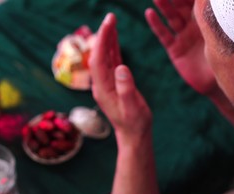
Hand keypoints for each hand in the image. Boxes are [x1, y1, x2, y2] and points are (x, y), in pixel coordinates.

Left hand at [89, 13, 152, 145]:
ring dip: (107, 39)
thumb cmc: (135, 124)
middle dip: (103, 35)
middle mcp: (101, 84)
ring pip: (105, 57)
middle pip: (99, 55)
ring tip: (112, 22)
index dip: (101, 41)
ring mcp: (107, 84)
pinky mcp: (115, 83)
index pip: (98, 60)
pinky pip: (112, 62)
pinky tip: (115, 38)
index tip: (107, 25)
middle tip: (110, 17)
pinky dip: (113, 49)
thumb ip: (126, 89)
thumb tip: (121, 68)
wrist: (134, 136)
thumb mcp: (132, 108)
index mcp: (102, 89)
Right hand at [146, 0, 215, 92]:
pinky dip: (156, 24)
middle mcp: (194, 25)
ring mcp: (183, 36)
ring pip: (171, 17)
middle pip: (182, 5)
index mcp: (209, 20)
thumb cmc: (226, 60)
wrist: (217, 83)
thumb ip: (216, 21)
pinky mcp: (174, 49)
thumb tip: (214, 3)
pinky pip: (164, 35)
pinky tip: (149, 13)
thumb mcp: (223, 38)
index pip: (197, 2)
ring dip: (164, 5)